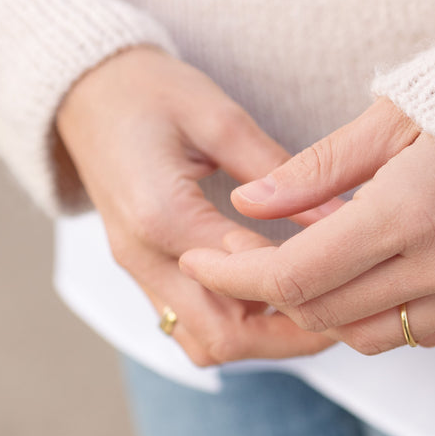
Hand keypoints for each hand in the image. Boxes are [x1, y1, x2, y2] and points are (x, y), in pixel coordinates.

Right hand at [55, 44, 338, 365]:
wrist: (84, 91)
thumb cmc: (147, 91)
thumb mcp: (219, 117)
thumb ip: (278, 171)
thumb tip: (341, 214)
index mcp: (162, 215)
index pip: (244, 281)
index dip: (301, 290)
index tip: (350, 278)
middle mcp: (144, 256)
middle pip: (222, 337)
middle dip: (287, 339)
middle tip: (342, 314)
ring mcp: (138, 271)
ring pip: (202, 344)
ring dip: (260, 341)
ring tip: (312, 311)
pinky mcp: (141, 272)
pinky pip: (187, 326)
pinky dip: (234, 327)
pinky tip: (273, 301)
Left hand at [178, 98, 434, 354]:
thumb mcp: (400, 114)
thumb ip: (320, 168)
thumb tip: (248, 201)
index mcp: (412, 208)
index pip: (297, 272)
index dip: (236, 274)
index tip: (199, 258)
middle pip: (325, 312)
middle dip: (270, 295)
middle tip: (244, 262)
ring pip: (371, 335)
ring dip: (323, 312)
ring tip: (304, 271)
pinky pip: (423, 333)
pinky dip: (380, 315)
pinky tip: (369, 276)